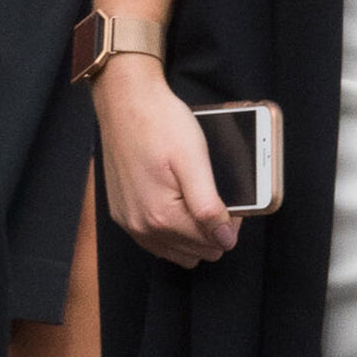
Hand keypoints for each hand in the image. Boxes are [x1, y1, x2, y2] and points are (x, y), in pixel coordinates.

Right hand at [97, 60, 239, 267]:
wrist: (125, 104)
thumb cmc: (161, 125)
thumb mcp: (194, 161)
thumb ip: (209, 206)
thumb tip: (224, 239)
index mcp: (161, 216)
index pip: (210, 244)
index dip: (230, 226)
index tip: (235, 203)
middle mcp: (141, 226)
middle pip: (193, 252)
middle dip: (212, 230)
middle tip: (219, 199)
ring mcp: (128, 221)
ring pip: (173, 249)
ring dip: (192, 233)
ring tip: (200, 200)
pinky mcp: (122, 213)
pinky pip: (154, 239)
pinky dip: (172, 229)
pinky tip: (180, 205)